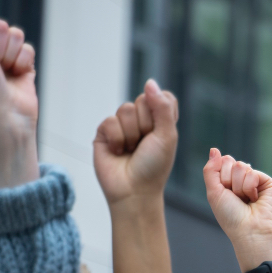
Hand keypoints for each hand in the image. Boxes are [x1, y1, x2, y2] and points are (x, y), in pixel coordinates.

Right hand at [94, 79, 178, 205]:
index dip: (161, 110)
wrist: (133, 191)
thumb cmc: (154, 166)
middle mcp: (142, 121)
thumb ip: (162, 107)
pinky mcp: (104, 133)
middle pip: (143, 100)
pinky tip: (118, 152)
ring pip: (126, 109)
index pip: (163, 97)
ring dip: (131, 134)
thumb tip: (150, 82)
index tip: (161, 131)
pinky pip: (110, 121)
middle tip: (145, 145)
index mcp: (161, 121)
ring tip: (132, 150)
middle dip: (146, 125)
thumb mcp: (166, 136)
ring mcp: (123, 125)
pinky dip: (117, 139)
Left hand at [203, 151, 271, 271]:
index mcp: (228, 181)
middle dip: (228, 180)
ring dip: (239, 186)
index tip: (224, 193)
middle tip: (235, 197)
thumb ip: (211, 170)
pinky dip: (250, 187)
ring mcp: (254, 180)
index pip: (222, 162)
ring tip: (246, 200)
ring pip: (241, 166)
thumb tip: (214, 150)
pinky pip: (253, 173)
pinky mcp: (267, 182)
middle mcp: (241, 179)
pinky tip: (255, 198)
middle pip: (230, 161)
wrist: (249, 230)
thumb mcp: (214, 192)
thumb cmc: (231, 217)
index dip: (220, 176)